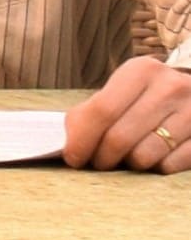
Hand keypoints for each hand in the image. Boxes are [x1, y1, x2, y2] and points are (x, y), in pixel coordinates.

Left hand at [66, 54, 190, 172]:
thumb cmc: (146, 97)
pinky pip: (169, 166)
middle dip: (102, 158)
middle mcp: (170, 86)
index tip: (73, 157)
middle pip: (119, 138)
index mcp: (141, 71)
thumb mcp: (120, 92)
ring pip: (144, 156)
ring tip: (129, 156)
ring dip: (129, 164)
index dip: (81, 140)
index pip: (101, 111)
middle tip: (100, 161)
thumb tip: (70, 145)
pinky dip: (156, 168)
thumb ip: (92, 112)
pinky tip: (155, 156)